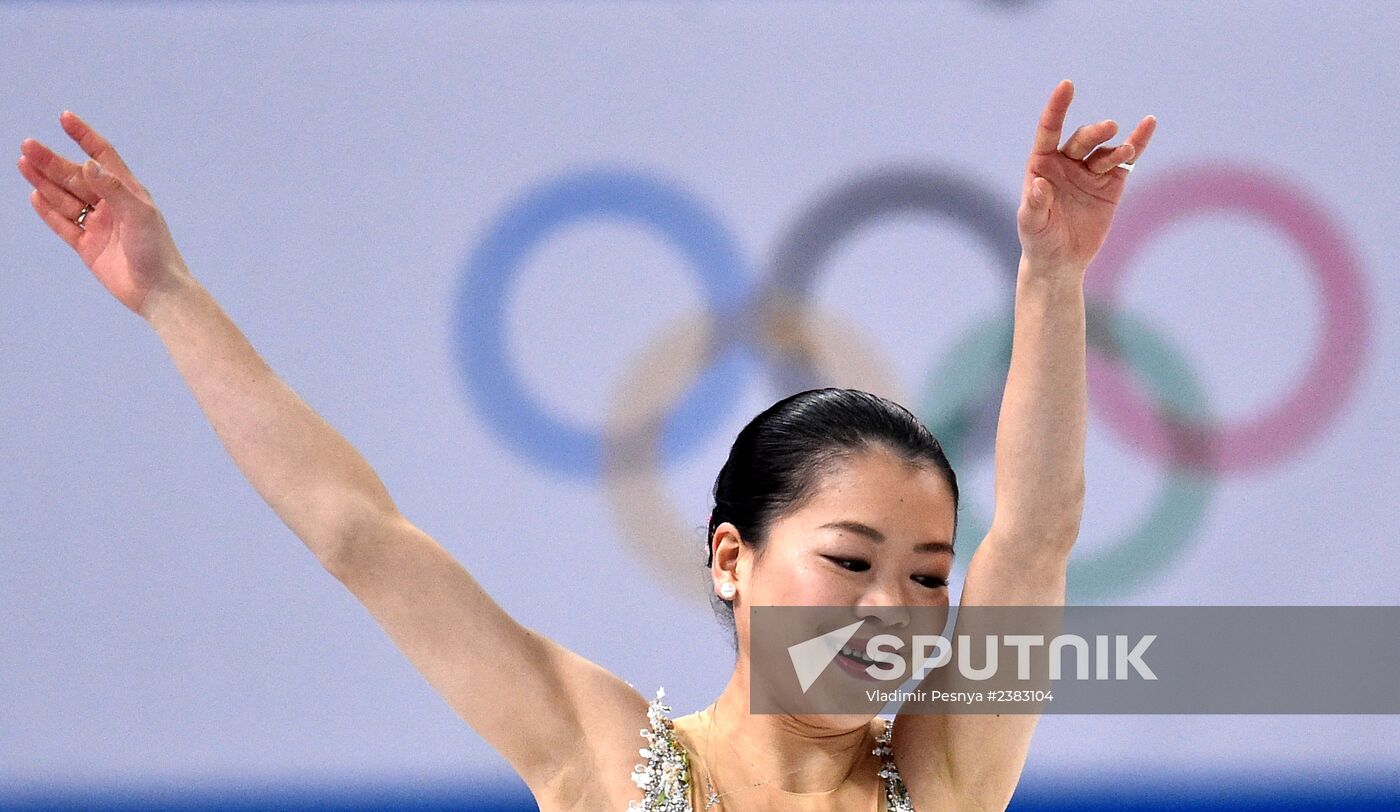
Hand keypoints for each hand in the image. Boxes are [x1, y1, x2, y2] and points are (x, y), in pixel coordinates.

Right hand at [17, 111, 189, 317]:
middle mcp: (112, 205)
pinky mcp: (88, 246)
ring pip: (66, 198)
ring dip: (45, 181)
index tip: (65, 118)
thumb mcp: (139, 214)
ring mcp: (99, 225)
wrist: (157, 291)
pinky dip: (49, 210)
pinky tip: (35, 195)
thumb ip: (113, 189)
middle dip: (52, 161)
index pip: (103, 156)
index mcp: (128, 192)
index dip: (85, 136)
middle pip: (76, 177)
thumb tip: (88, 164)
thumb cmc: (156, 251)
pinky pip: (64, 224)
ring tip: (24, 163)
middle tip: (28, 145)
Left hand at [1016, 80, 1156, 273]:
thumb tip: (1038, 183)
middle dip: (1095, 132)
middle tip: (1108, 128)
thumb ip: (1035, 204)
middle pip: (1082, 139)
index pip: (1049, 130)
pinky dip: (1139, 142)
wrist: (1061, 261)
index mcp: (1042, 164)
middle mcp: (1066, 162)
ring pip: (1105, 151)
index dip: (1057, 108)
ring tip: (1127, 149)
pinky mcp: (1111, 183)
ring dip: (1116, 147)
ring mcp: (1090, 171)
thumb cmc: (1039, 240)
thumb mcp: (1032, 224)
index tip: (1067, 86)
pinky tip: (1149, 124)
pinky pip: (1126, 160)